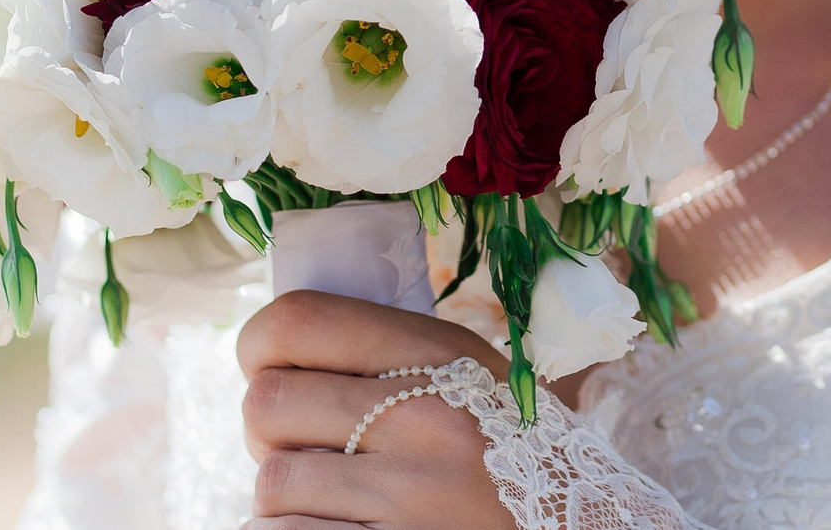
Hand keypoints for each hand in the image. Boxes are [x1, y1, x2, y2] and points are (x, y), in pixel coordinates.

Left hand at [238, 289, 517, 529]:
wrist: (571, 528)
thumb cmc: (502, 460)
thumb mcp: (473, 384)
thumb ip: (392, 356)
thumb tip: (277, 343)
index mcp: (442, 357)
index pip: (299, 321)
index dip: (259, 347)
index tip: (270, 369)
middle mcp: (428, 418)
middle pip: (267, 403)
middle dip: (271, 435)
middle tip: (309, 452)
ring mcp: (414, 495)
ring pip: (271, 483)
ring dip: (287, 500)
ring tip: (333, 503)